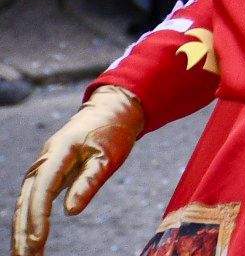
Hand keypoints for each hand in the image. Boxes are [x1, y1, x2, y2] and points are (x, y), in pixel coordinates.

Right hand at [15, 86, 141, 255]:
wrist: (111, 112)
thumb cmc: (112, 133)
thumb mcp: (108, 155)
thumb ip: (89, 181)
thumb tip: (70, 212)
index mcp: (58, 152)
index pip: (42, 188)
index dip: (38, 216)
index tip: (38, 240)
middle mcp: (43, 162)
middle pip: (26, 201)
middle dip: (23, 231)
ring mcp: (41, 170)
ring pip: (24, 205)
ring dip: (22, 232)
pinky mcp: (45, 177)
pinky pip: (32, 203)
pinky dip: (28, 223)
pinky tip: (29, 243)